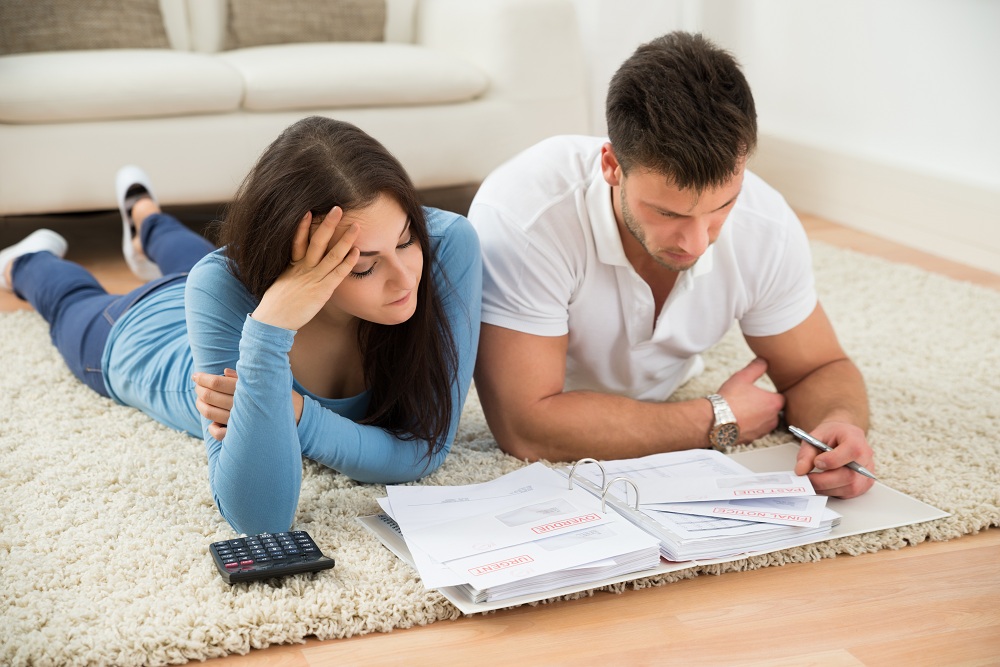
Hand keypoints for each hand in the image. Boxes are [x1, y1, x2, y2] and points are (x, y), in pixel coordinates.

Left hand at [192, 368, 305, 440]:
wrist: (299, 417)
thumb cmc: (278, 395)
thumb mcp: (265, 380)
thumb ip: (244, 377)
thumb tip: (223, 371)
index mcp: (248, 389)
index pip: (218, 383)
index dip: (203, 378)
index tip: (195, 375)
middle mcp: (243, 405)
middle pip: (211, 397)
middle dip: (200, 390)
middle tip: (196, 385)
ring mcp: (242, 421)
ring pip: (211, 414)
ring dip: (201, 406)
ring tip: (199, 400)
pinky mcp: (244, 435)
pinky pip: (221, 434)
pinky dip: (213, 429)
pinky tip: (212, 423)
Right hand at [251, 207, 360, 330]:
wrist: (272, 322)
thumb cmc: (276, 306)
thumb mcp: (281, 284)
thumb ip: (291, 275)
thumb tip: (296, 271)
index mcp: (291, 265)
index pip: (298, 240)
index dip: (303, 226)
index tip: (310, 211)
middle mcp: (303, 268)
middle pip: (316, 241)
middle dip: (328, 224)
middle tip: (338, 208)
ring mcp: (313, 278)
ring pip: (332, 254)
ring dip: (345, 239)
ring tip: (356, 226)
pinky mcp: (322, 291)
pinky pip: (337, 273)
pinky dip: (348, 262)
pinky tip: (357, 251)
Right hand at [717, 358, 785, 442]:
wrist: (715, 420)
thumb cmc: (730, 399)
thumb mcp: (742, 377)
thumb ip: (756, 367)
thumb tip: (763, 360)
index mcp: (773, 403)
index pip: (781, 398)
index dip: (771, 394)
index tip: (761, 393)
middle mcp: (772, 419)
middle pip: (773, 411)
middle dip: (764, 407)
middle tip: (749, 401)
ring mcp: (762, 431)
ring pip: (764, 423)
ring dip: (757, 418)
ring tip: (742, 411)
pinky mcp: (752, 439)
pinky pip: (754, 432)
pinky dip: (748, 427)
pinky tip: (737, 421)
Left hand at [793, 421, 874, 497]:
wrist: (842, 436)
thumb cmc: (831, 435)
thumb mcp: (815, 437)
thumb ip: (806, 454)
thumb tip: (800, 470)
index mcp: (856, 439)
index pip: (851, 451)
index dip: (832, 460)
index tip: (816, 462)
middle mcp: (866, 456)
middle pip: (849, 475)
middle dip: (824, 480)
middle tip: (807, 479)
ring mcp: (867, 472)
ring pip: (850, 488)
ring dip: (827, 488)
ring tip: (813, 481)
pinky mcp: (864, 484)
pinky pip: (849, 493)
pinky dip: (833, 491)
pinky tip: (823, 484)